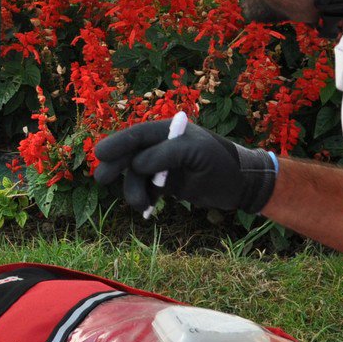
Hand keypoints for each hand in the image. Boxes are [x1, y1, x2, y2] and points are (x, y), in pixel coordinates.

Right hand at [92, 120, 278, 213]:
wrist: (241, 185)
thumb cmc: (222, 163)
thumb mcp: (196, 153)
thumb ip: (165, 154)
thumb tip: (136, 165)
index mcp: (169, 132)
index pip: (138, 135)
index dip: (118, 143)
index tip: (101, 154)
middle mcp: (163, 146)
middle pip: (131, 154)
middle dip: (116, 166)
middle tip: (101, 179)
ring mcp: (163, 165)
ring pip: (137, 176)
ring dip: (134, 190)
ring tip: (142, 205)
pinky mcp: (167, 183)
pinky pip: (147, 190)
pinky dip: (145, 199)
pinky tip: (149, 209)